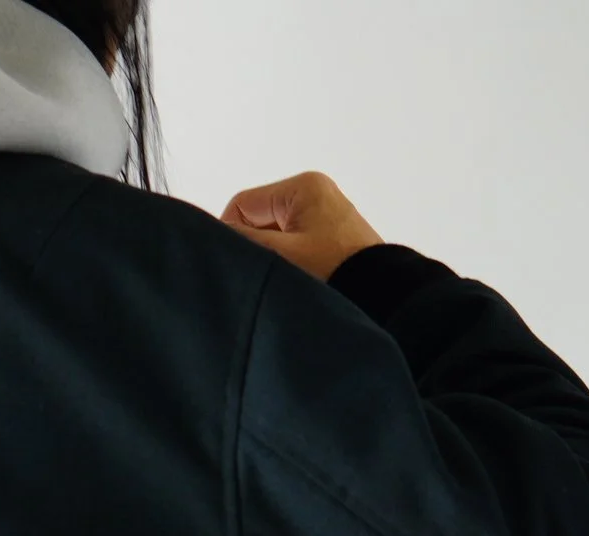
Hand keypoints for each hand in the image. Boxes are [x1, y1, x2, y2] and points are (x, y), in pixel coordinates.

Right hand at [219, 170, 384, 281]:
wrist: (384, 297)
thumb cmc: (330, 271)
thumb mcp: (279, 254)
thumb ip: (240, 241)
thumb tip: (205, 233)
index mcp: (302, 186)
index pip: (241, 205)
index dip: (231, 235)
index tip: (242, 265)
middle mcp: (315, 193)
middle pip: (258, 219)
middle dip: (256, 247)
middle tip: (267, 274)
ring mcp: (325, 215)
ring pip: (274, 235)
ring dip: (272, 257)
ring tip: (286, 279)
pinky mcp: (332, 237)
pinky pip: (293, 245)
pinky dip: (289, 262)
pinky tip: (298, 280)